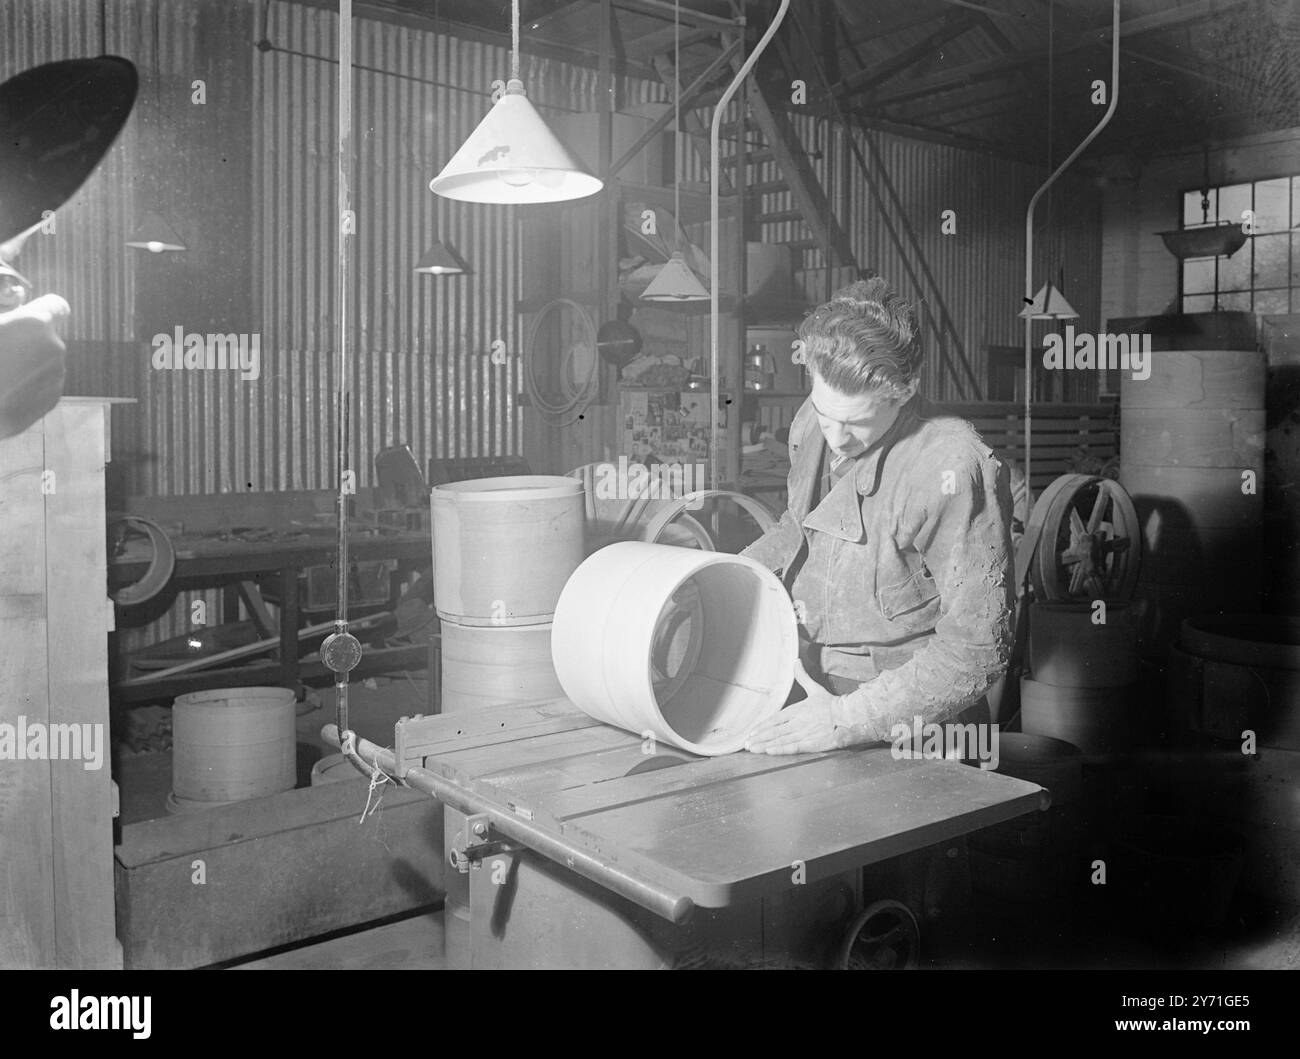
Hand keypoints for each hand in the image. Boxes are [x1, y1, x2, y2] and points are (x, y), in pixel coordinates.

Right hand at [0, 293, 69, 439]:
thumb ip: (8, 321)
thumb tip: (11, 325)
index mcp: (36, 322)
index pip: (57, 306)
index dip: (46, 310)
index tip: (35, 317)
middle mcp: (54, 346)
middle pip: (46, 339)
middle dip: (28, 343)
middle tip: (1, 353)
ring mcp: (56, 375)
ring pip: (45, 364)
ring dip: (28, 366)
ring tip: (2, 375)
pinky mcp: (53, 399)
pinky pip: (43, 386)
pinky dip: (29, 387)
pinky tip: (6, 392)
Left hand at [745, 659, 844, 754]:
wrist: (850, 716)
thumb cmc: (832, 704)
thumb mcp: (815, 689)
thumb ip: (802, 677)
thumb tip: (796, 661)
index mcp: (797, 710)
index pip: (775, 719)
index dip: (762, 726)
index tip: (751, 731)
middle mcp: (798, 722)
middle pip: (775, 731)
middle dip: (759, 738)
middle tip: (745, 744)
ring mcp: (804, 733)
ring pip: (781, 740)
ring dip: (765, 745)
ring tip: (752, 749)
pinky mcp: (812, 744)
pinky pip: (794, 747)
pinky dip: (781, 750)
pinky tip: (769, 752)